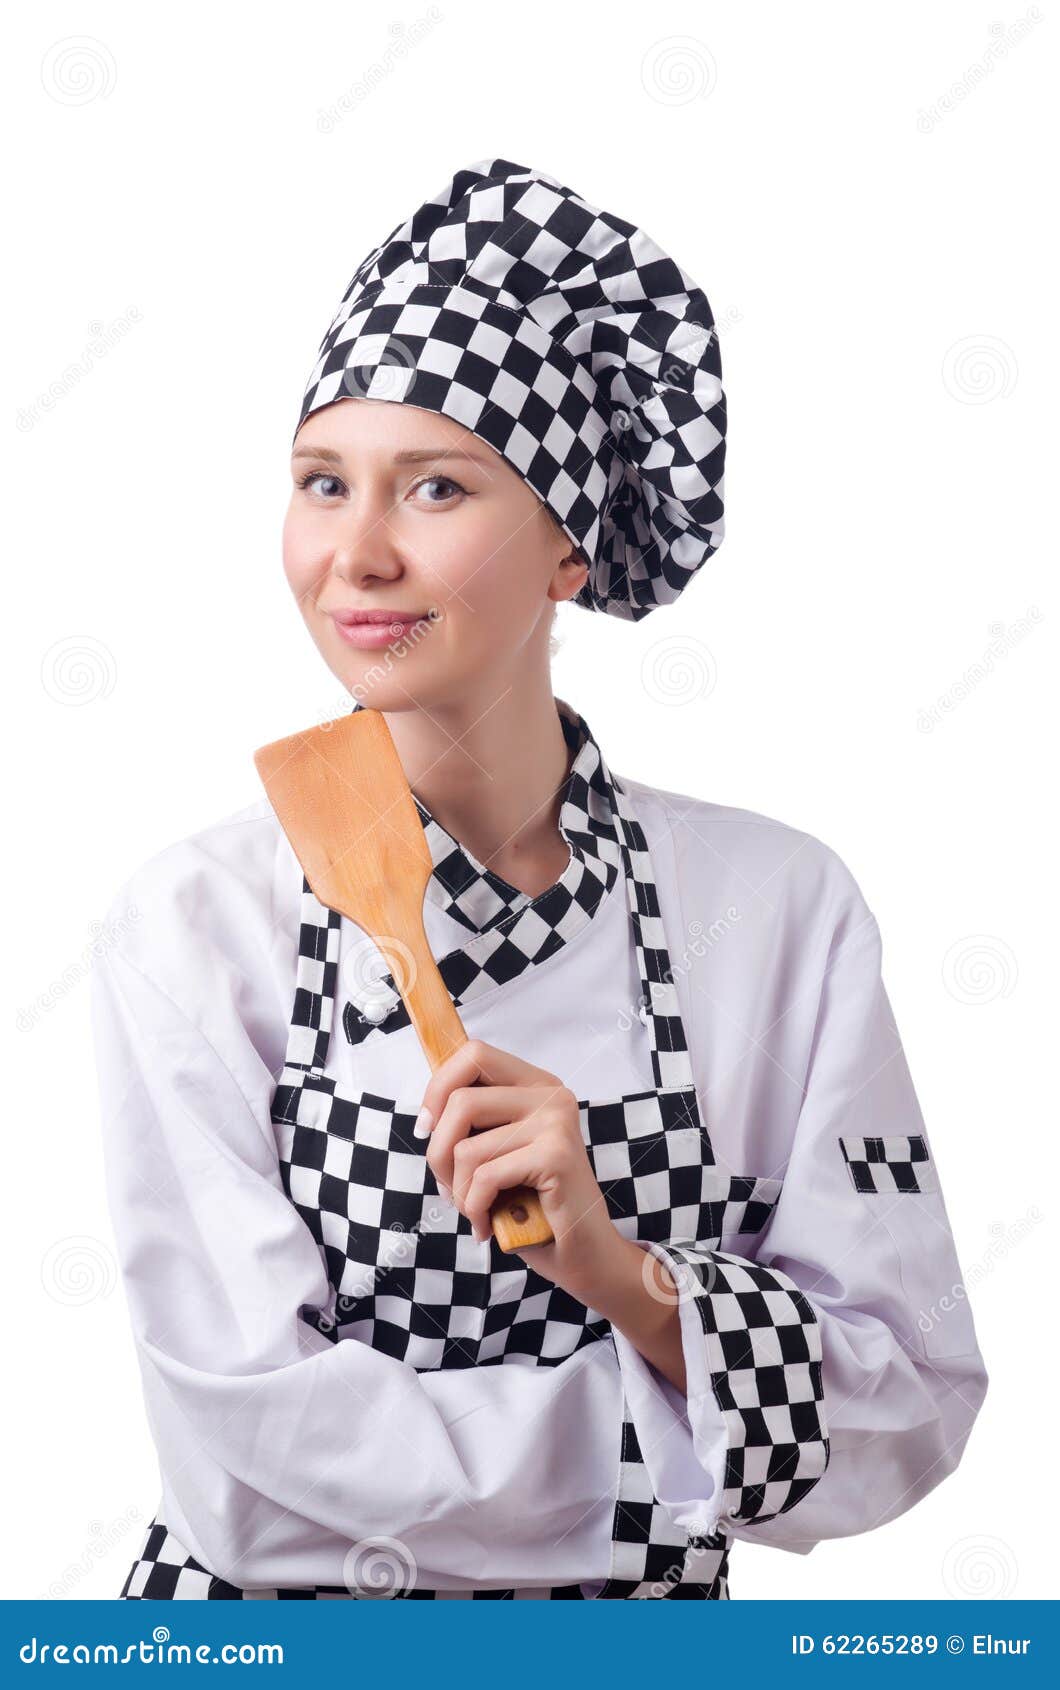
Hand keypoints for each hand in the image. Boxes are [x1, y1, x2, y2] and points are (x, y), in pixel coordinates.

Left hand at [415, 1038, 622, 1296]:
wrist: (583, 1254)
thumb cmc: (532, 1206)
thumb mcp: (497, 1153)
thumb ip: (473, 1124)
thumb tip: (426, 1117)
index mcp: (536, 1085)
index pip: (474, 1054)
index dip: (438, 1088)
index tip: (427, 1128)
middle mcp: (551, 1094)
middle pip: (461, 1099)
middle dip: (439, 1151)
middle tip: (449, 1186)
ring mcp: (556, 1122)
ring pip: (467, 1147)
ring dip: (459, 1191)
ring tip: (475, 1211)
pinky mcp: (556, 1155)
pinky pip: (485, 1177)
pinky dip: (475, 1208)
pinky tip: (488, 1224)